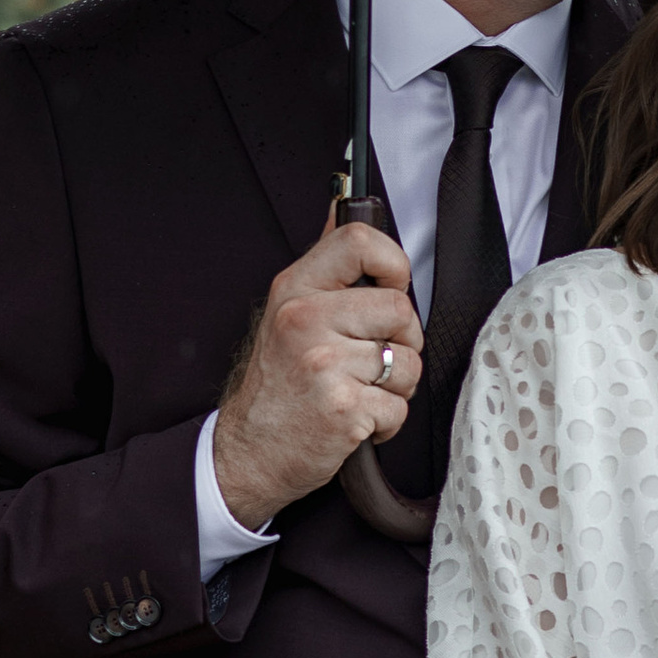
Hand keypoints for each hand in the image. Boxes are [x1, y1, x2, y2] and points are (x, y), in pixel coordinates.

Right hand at [210, 212, 422, 518]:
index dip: (392, 263)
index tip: (391, 287)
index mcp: (296, 290)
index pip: (359, 241)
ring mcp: (324, 365)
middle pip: (401, 309)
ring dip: (395, 387)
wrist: (249, 452)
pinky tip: (356, 421)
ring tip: (360, 392)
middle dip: (402, 341)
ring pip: (408, 363)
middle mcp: (306, 321)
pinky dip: (386, 422)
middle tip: (372, 359)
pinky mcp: (343, 410)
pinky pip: (399, 407)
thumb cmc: (277, 384)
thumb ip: (324, 265)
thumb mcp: (287, 312)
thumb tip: (342, 205)